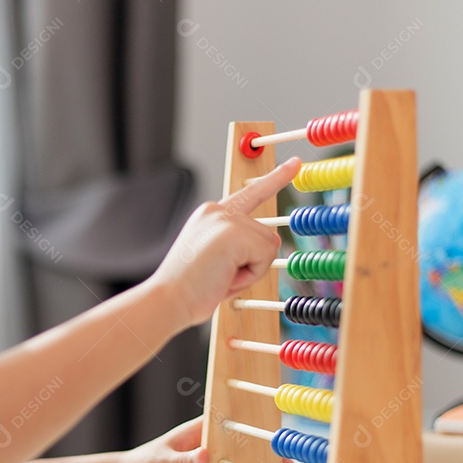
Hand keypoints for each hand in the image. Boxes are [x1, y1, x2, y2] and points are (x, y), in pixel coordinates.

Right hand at [149, 157, 299, 328]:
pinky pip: (265, 257)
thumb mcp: (215, 258)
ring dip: (251, 270)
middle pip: (265, 235)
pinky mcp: (235, 232)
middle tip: (222, 276)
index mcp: (210, 214)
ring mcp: (226, 219)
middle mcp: (218, 210)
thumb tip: (272, 241)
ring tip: (220, 277)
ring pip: (267, 246)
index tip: (294, 164)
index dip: (275, 179)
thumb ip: (239, 245)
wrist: (168, 299)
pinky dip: (251, 275)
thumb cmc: (189, 289)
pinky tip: (225, 277)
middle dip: (253, 263)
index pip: (249, 194)